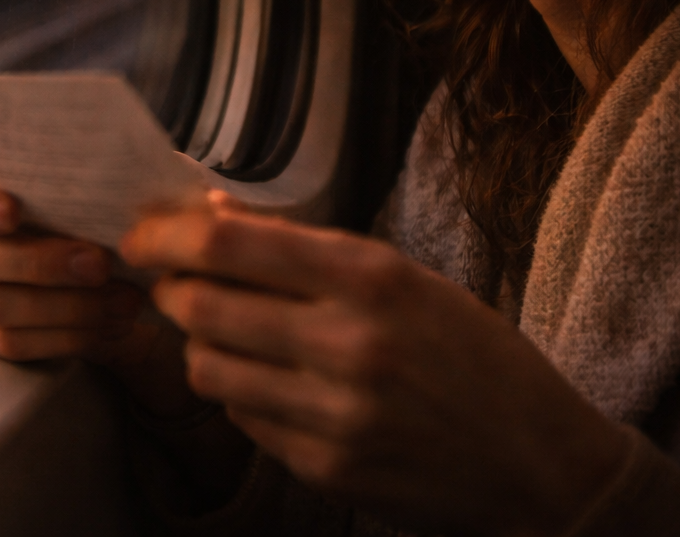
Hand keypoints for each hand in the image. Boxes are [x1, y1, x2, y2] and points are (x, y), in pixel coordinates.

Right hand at [0, 162, 144, 360]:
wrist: (88, 251)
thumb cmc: (70, 199)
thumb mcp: (64, 178)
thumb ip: (62, 174)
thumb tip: (100, 172)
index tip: (12, 211)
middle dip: (38, 263)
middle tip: (99, 264)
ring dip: (65, 306)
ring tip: (123, 299)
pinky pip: (14, 343)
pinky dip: (66, 336)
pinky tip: (110, 324)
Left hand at [121, 194, 630, 536]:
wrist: (540, 462)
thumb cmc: (466, 352)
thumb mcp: (401, 277)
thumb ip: (303, 246)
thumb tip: (203, 210)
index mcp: (370, 277)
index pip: (225, 241)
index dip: (162, 234)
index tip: (140, 233)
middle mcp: (350, 343)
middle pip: (197, 304)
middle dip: (168, 289)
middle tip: (172, 283)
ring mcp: (336, 414)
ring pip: (205, 367)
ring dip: (199, 344)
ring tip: (230, 334)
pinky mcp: (326, 468)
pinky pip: (241, 418)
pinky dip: (241, 395)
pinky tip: (276, 384)